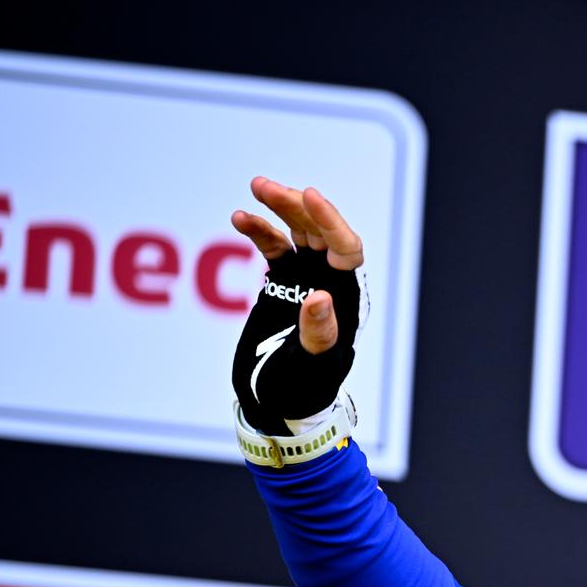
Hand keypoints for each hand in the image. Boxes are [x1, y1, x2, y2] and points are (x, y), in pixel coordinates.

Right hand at [229, 177, 368, 435]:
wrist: (277, 401)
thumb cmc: (303, 389)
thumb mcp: (312, 365)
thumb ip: (318, 333)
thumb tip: (320, 297)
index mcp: (346, 298)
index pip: (346, 249)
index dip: (330, 221)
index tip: (308, 196)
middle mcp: (329, 282)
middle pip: (319, 232)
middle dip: (296, 206)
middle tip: (264, 186)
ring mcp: (305, 279)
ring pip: (297, 232)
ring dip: (279, 208)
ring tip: (256, 188)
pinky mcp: (281, 282)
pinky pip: (272, 246)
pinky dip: (258, 230)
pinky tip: (240, 218)